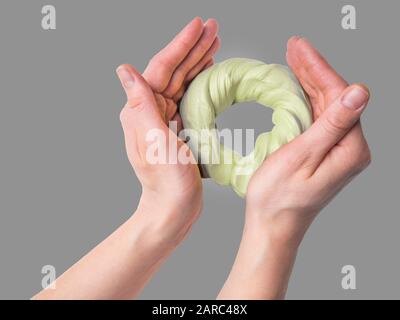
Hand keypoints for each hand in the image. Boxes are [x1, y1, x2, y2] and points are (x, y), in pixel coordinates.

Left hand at [117, 17, 219, 241]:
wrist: (173, 207)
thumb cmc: (167, 181)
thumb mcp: (154, 141)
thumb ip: (140, 105)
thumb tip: (124, 70)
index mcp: (142, 110)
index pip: (162, 68)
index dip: (181, 45)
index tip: (198, 26)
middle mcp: (149, 111)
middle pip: (173, 71)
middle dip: (193, 48)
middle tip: (213, 28)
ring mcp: (163, 119)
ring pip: (182, 82)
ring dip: (197, 62)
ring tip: (214, 44)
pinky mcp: (175, 128)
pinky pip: (187, 97)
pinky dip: (199, 82)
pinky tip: (208, 73)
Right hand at [246, 37, 370, 244]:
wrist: (273, 225)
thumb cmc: (279, 197)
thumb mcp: (302, 157)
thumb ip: (332, 125)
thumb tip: (360, 93)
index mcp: (350, 147)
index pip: (339, 95)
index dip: (318, 68)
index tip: (298, 47)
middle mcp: (350, 147)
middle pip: (334, 97)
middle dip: (312, 69)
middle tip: (293, 46)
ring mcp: (338, 150)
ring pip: (326, 104)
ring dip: (309, 80)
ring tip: (293, 58)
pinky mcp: (325, 152)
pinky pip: (318, 117)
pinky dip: (307, 98)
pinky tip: (297, 85)